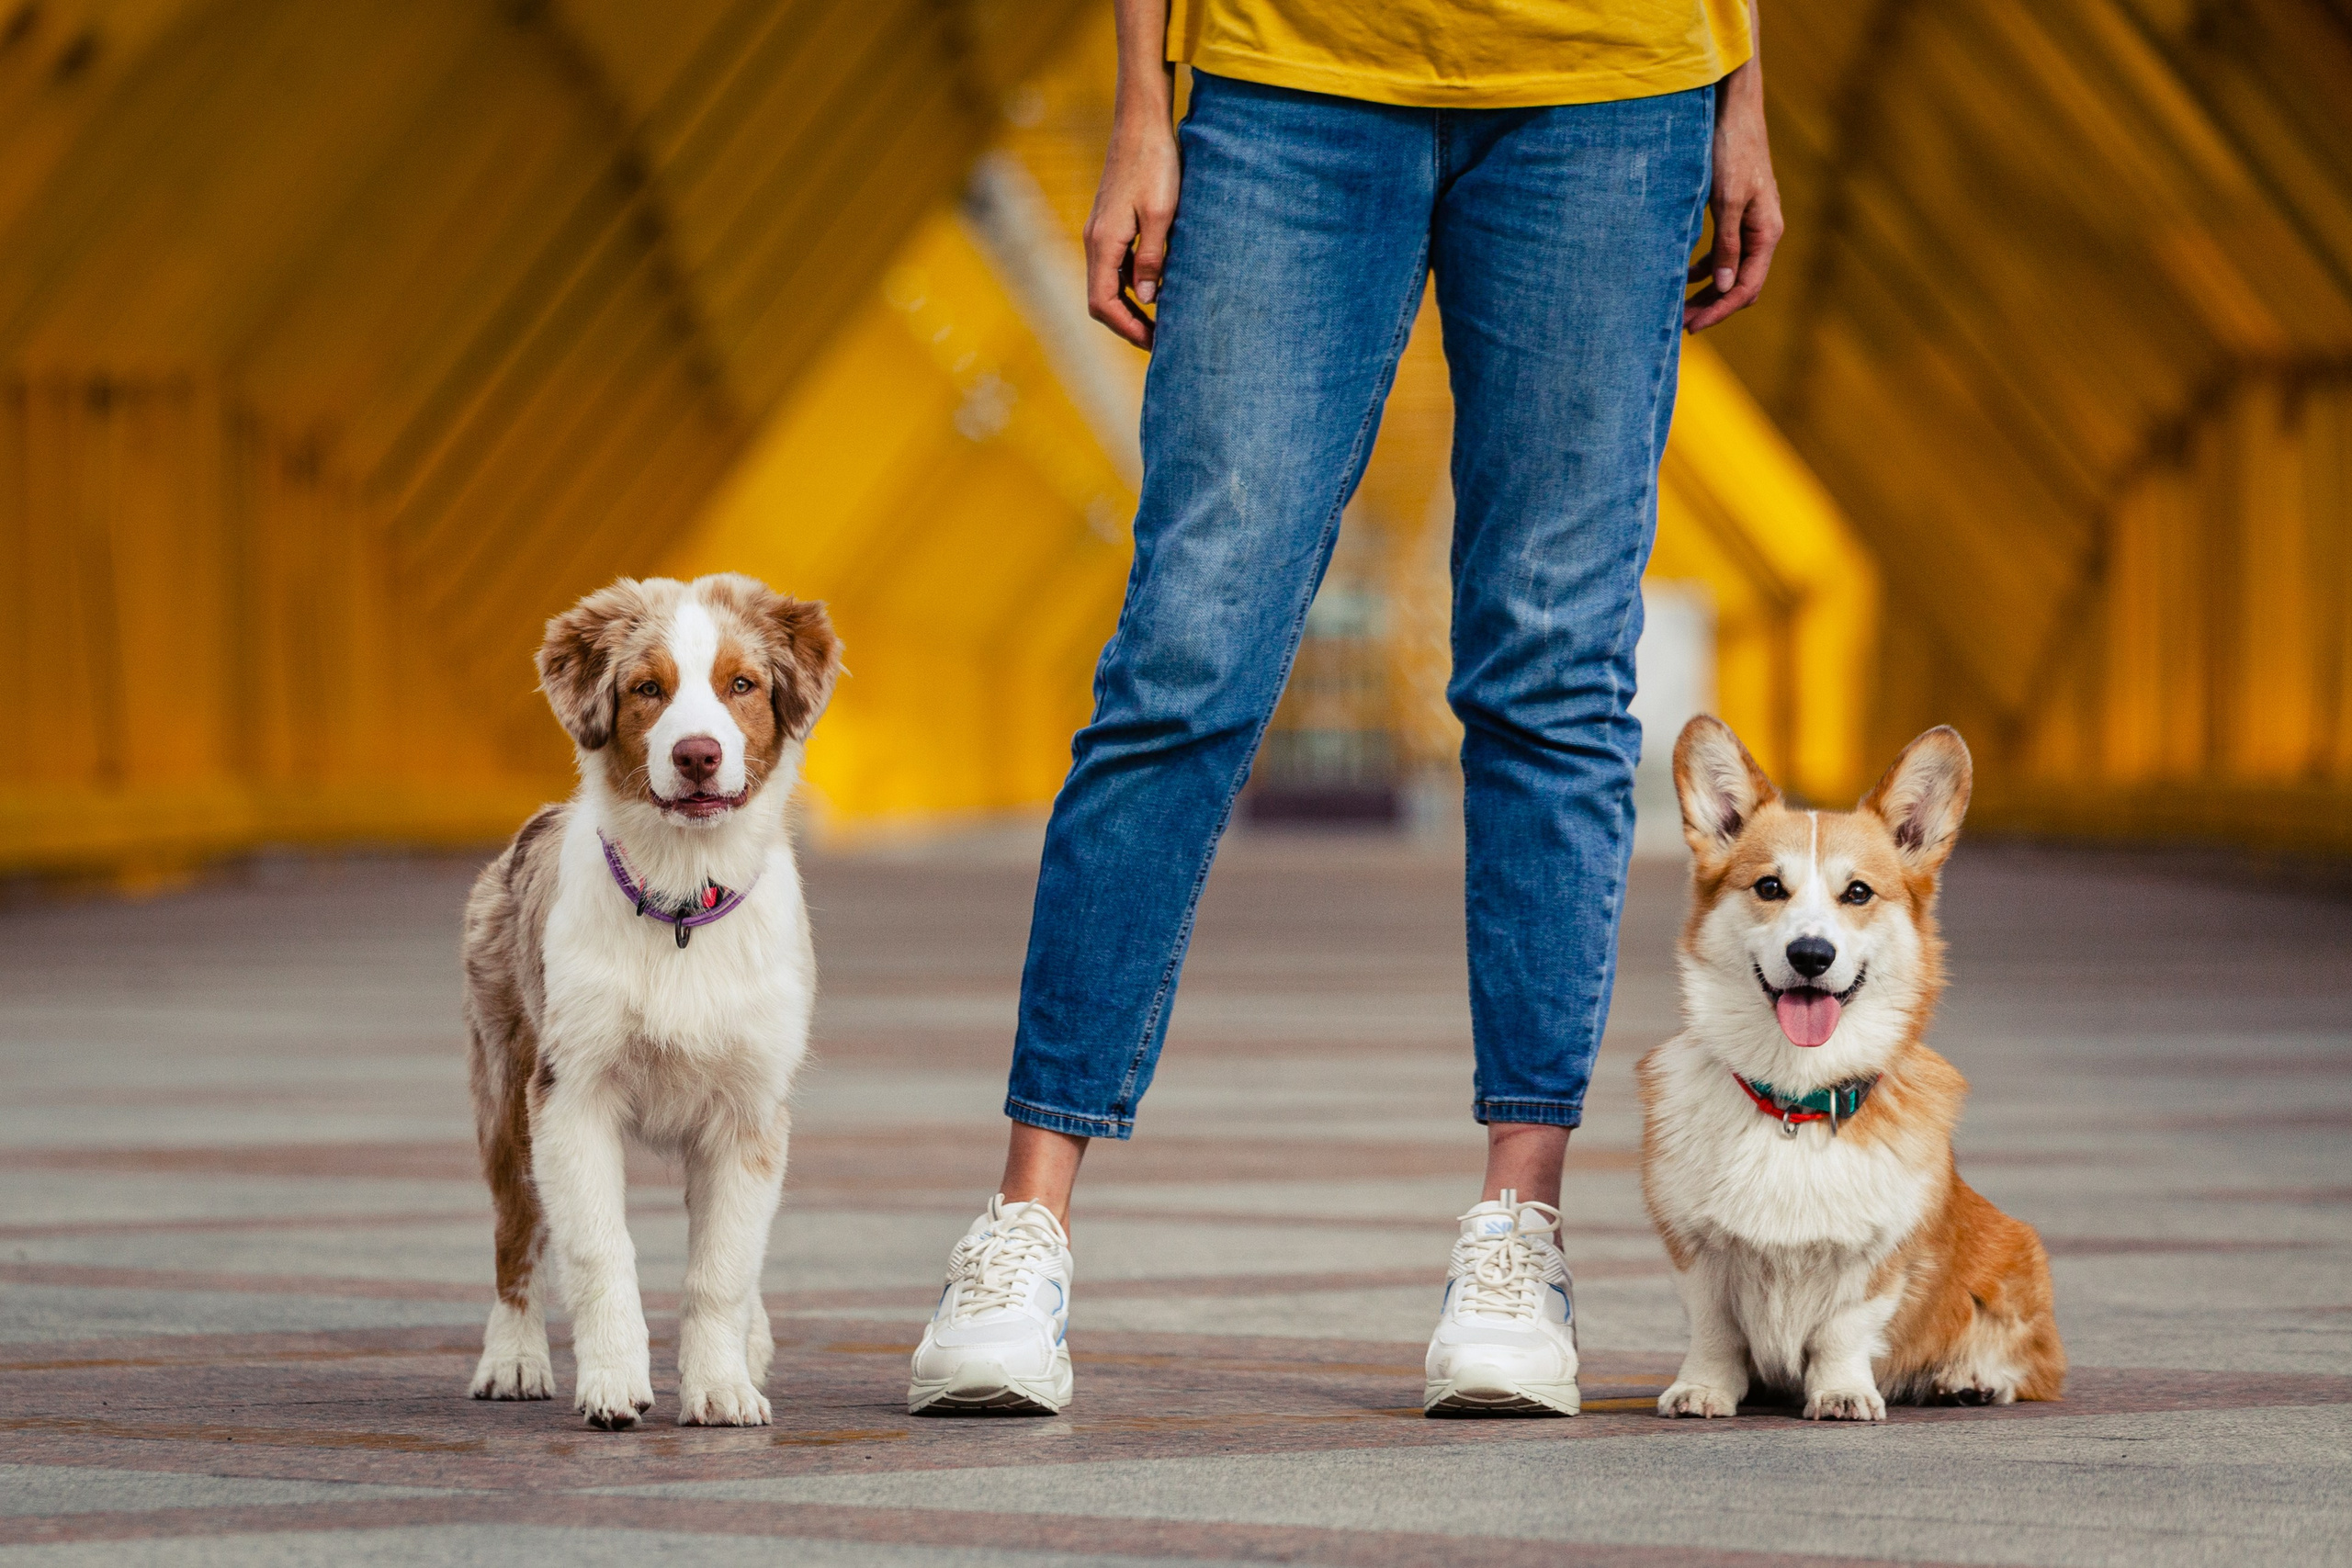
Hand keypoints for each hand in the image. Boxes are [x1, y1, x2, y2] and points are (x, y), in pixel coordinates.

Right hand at [1085, 113, 1179, 349]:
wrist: (1141, 123)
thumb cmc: (1156, 164)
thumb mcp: (1162, 214)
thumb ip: (1153, 258)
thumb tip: (1147, 299)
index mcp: (1103, 242)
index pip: (1103, 303)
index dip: (1127, 328)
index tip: (1155, 343)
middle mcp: (1095, 240)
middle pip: (1101, 299)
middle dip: (1128, 325)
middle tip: (1160, 341)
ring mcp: (1100, 232)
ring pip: (1107, 284)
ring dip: (1129, 307)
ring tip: (1160, 322)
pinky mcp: (1110, 223)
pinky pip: (1114, 266)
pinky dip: (1130, 286)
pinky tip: (1155, 289)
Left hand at [1684, 45, 1782, 332]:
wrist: (1733, 109)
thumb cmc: (1731, 148)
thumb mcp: (1726, 198)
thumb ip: (1726, 243)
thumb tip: (1724, 285)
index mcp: (1766, 232)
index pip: (1747, 287)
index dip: (1720, 310)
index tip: (1692, 326)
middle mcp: (1763, 231)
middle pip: (1741, 284)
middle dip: (1712, 306)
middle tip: (1679, 324)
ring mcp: (1750, 222)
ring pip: (1730, 270)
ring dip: (1707, 290)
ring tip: (1677, 306)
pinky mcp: (1736, 212)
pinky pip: (1723, 252)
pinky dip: (1705, 267)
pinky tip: (1683, 273)